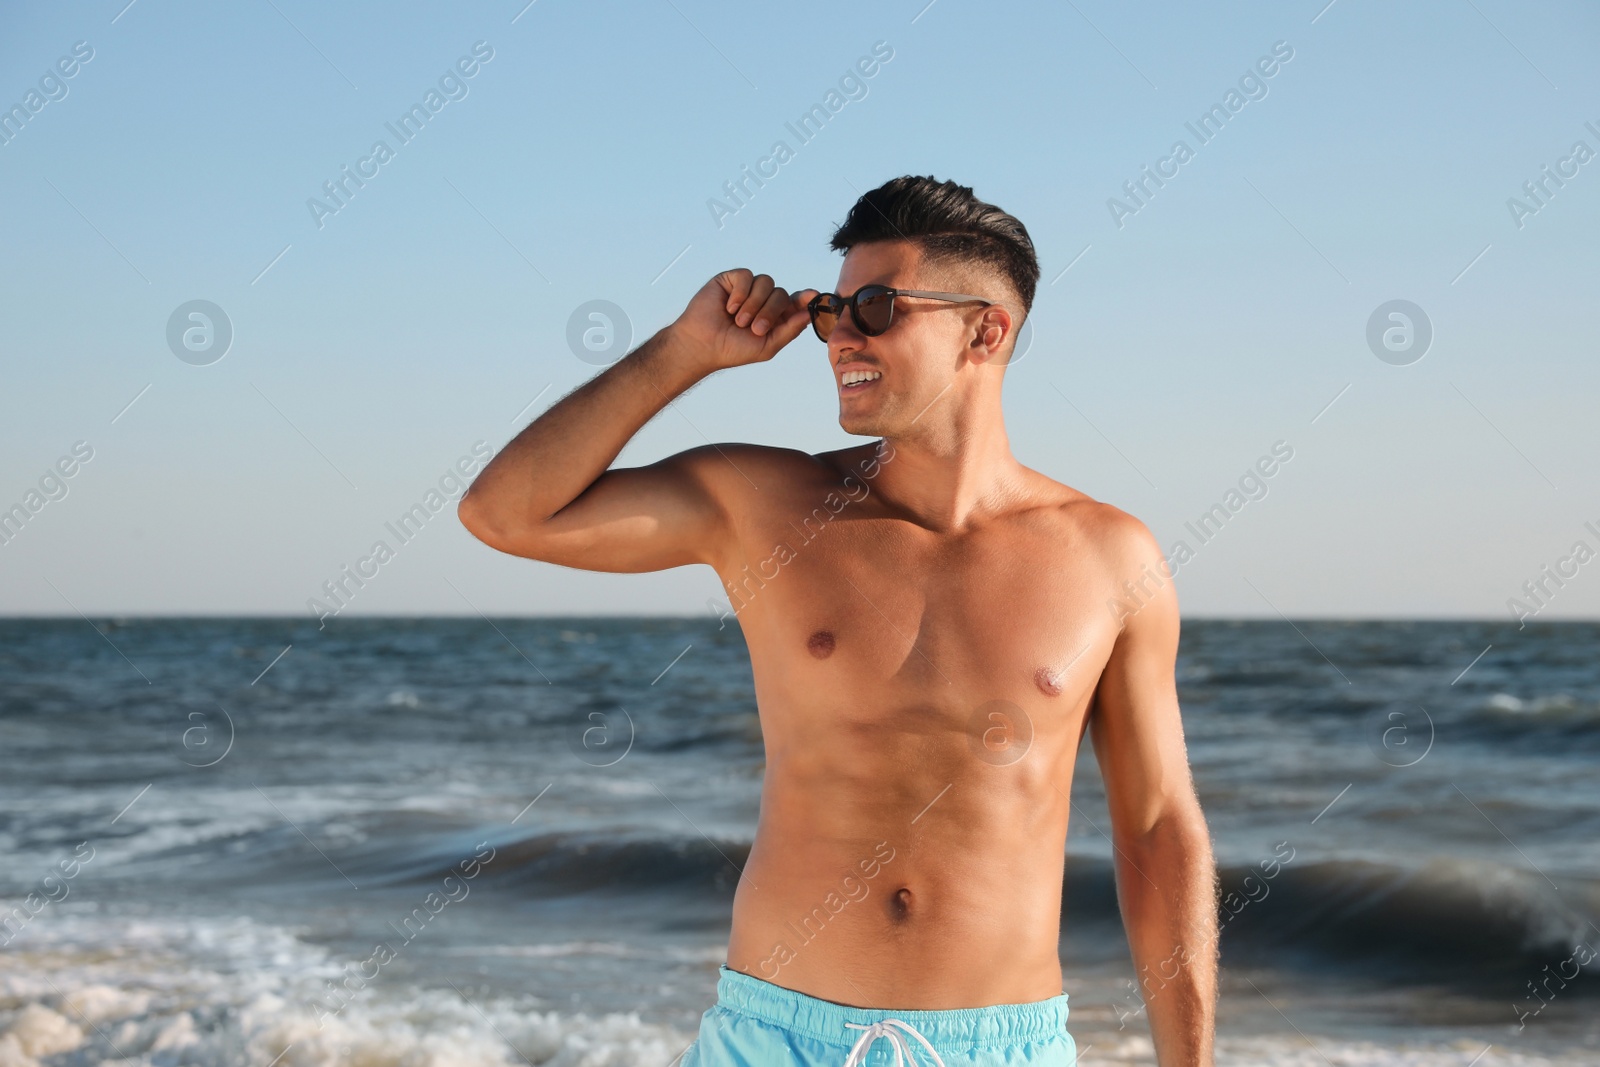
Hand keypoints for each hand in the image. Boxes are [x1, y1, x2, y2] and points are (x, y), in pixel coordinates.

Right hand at [669, 269, 818, 372]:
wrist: (703, 344)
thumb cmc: (733, 349)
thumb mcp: (767, 346)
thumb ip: (789, 330)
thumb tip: (809, 314)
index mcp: (775, 316)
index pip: (795, 302)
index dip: (805, 298)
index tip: (813, 295)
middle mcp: (763, 300)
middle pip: (781, 293)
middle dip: (771, 312)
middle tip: (755, 328)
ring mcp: (748, 289)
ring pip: (766, 282)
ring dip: (754, 304)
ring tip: (738, 320)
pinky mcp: (732, 280)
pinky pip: (746, 276)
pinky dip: (740, 293)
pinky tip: (729, 307)